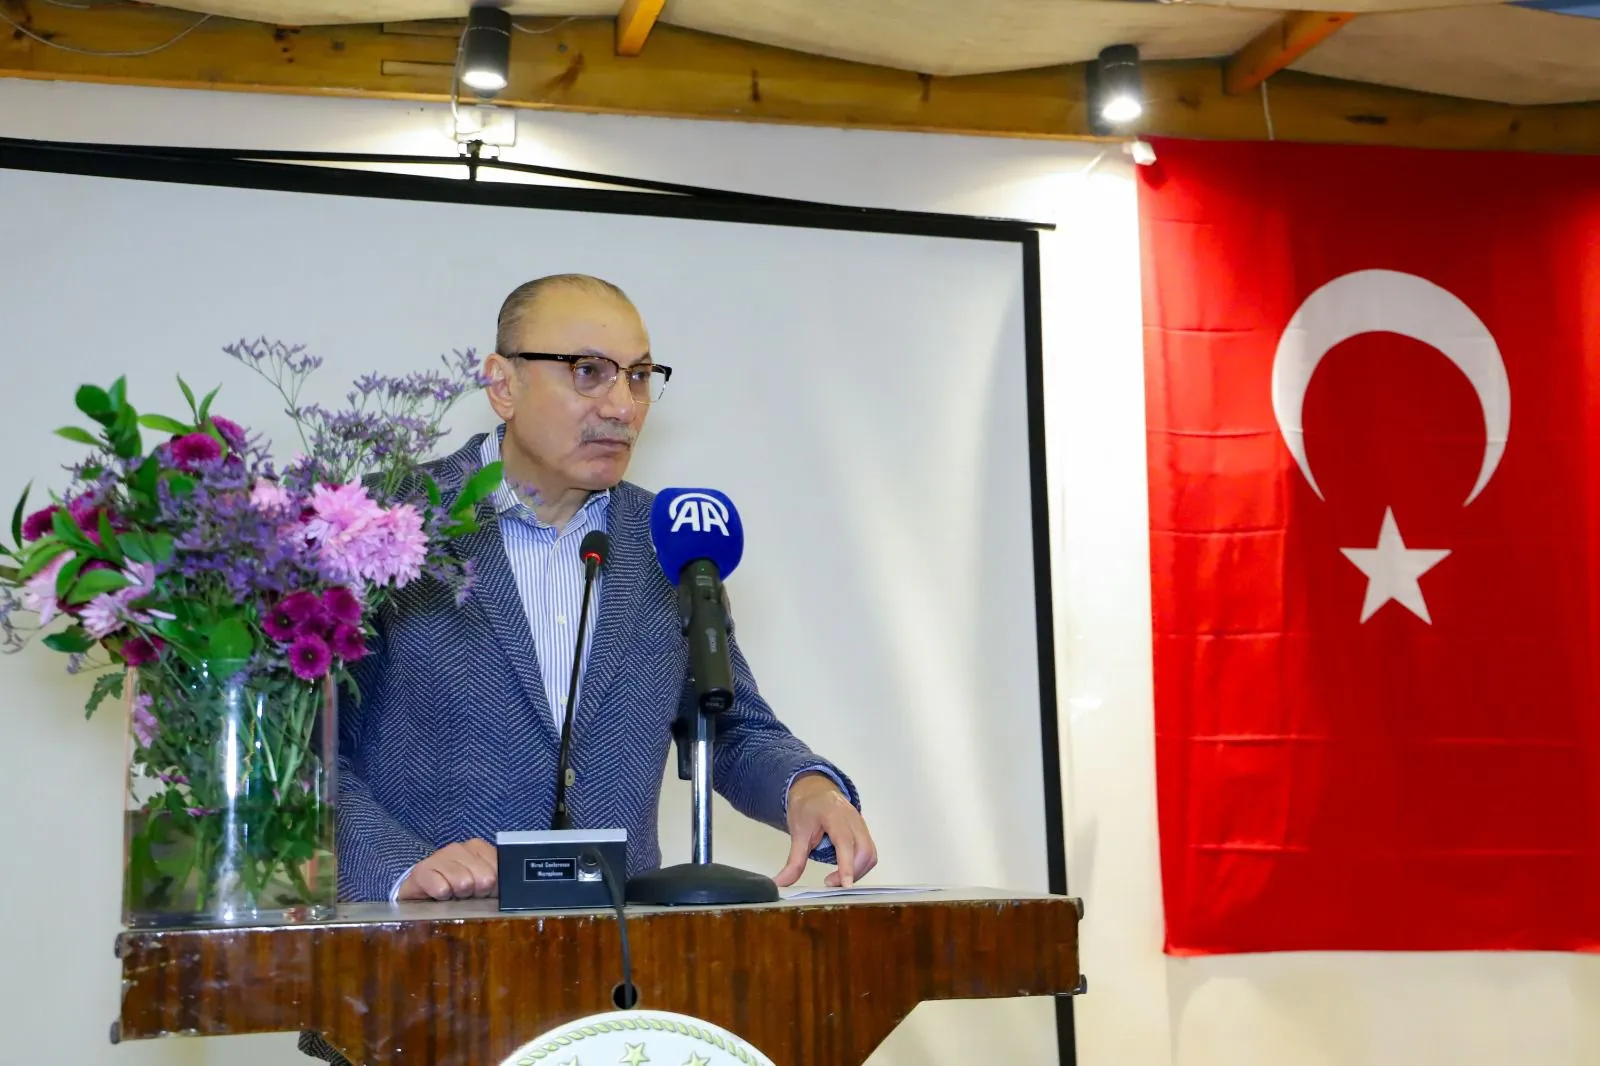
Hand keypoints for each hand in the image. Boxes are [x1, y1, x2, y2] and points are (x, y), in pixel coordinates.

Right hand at [397, 838, 498, 900]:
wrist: (423, 893)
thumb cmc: (457, 890)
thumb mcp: (483, 885)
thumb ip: (498, 882)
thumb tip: (511, 891)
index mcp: (479, 848)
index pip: (498, 870)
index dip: (493, 888)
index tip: (484, 892)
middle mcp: (460, 847)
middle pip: (484, 878)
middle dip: (476, 893)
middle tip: (466, 895)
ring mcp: (440, 855)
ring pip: (463, 883)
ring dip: (458, 896)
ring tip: (452, 895)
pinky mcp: (421, 870)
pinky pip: (441, 889)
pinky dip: (442, 897)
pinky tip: (439, 895)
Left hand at [775, 773, 877, 887]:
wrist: (815, 789)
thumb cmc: (807, 807)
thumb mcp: (797, 833)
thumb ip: (793, 861)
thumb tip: (781, 883)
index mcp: (834, 815)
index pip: (845, 842)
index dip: (847, 865)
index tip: (845, 884)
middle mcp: (853, 819)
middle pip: (864, 850)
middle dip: (852, 872)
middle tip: (830, 883)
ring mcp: (861, 824)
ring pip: (870, 854)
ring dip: (857, 871)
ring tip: (836, 880)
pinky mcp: (864, 831)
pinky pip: (869, 853)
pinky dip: (860, 866)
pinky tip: (845, 871)